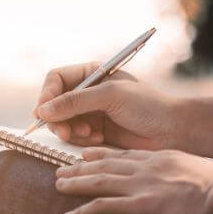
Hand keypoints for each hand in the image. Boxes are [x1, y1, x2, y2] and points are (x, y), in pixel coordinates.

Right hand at [33, 62, 182, 150]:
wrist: (170, 131)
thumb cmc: (147, 106)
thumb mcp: (109, 97)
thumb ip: (75, 101)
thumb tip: (42, 111)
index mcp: (92, 73)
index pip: (56, 79)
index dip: (46, 95)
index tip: (43, 113)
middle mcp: (87, 92)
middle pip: (54, 103)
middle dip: (57, 119)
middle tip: (65, 132)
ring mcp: (89, 112)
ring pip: (61, 122)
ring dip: (71, 130)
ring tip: (91, 135)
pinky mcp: (93, 131)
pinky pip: (73, 136)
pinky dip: (81, 140)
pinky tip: (99, 139)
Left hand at [55, 147, 212, 213]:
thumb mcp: (200, 172)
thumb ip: (182, 174)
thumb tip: (179, 183)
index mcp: (163, 158)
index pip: (125, 154)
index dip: (102, 154)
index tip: (86, 155)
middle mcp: (148, 168)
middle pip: (106, 165)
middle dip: (81, 168)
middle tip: (61, 170)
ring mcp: (143, 185)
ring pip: (99, 181)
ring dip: (75, 184)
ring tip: (57, 186)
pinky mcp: (142, 206)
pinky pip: (104, 208)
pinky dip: (83, 213)